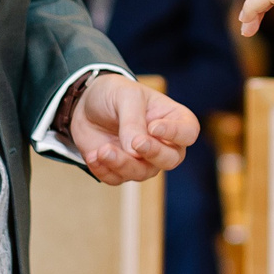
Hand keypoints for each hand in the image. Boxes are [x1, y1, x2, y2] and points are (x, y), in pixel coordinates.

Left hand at [67, 73, 196, 180]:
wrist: (85, 104)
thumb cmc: (114, 94)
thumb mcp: (125, 97)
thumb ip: (133, 122)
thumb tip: (135, 151)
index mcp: (173, 119)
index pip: (188, 132)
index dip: (176, 134)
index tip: (154, 127)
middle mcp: (163, 144)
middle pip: (171, 159)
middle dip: (153, 153)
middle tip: (135, 143)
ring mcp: (143, 160)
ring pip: (142, 173)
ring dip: (122, 164)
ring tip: (102, 150)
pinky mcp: (121, 170)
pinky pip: (117, 179)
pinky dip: (104, 170)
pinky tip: (93, 156)